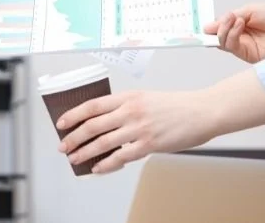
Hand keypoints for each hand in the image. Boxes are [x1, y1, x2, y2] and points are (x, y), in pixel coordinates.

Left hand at [55, 90, 217, 173]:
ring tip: (74, 158)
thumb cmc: (176, 106)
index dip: (72, 115)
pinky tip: (97, 167)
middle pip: (92, 125)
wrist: (203, 111)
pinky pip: (122, 157)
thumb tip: (103, 123)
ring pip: (103, 142)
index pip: (91, 105)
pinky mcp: (150, 144)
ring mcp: (139, 128)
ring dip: (85, 152)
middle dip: (73, 137)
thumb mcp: (145, 98)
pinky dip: (106, 164)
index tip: (61, 124)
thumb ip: (124, 108)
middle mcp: (130, 111)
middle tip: (63, 146)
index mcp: (127, 97)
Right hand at [204, 3, 264, 62]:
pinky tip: (239, 25)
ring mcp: (243, 46)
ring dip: (223, 30)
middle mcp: (240, 36)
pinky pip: (231, 47)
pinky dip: (230, 35)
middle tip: (220, 21)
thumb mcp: (249, 10)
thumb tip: (208, 26)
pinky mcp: (247, 54)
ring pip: (221, 43)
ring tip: (233, 20)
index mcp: (239, 24)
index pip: (219, 27)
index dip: (211, 26)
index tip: (204, 23)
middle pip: (217, 36)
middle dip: (215, 28)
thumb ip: (229, 18)